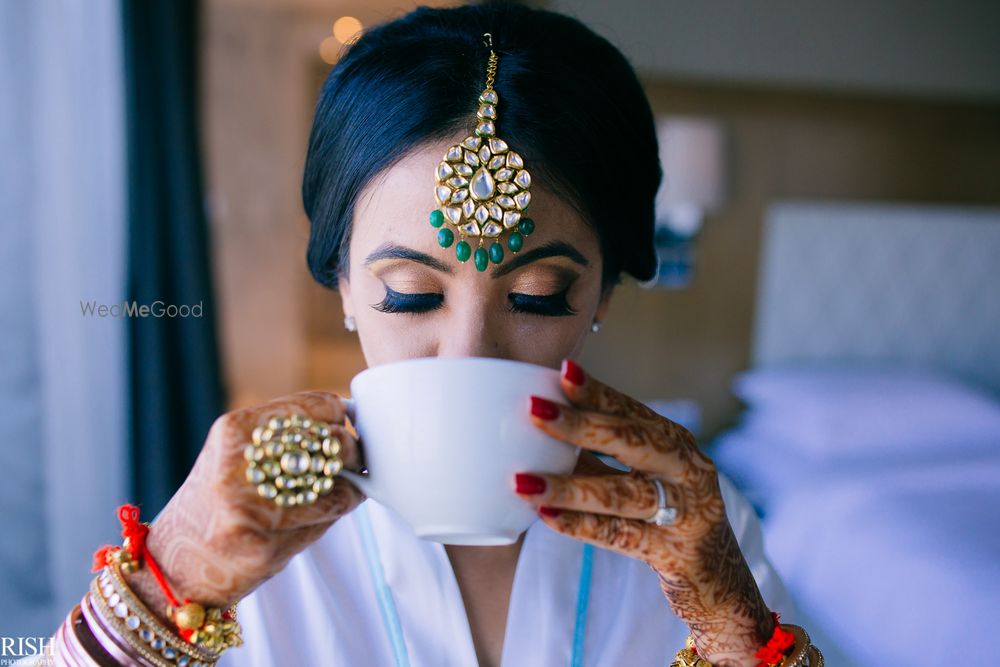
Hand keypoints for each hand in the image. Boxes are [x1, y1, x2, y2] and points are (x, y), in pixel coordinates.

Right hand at [127, 391, 365, 621]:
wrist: (174, 565)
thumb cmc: (219, 503)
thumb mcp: (238, 454)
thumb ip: (286, 436)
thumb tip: (350, 422)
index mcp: (236, 429)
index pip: (317, 405)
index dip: (339, 418)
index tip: (341, 430)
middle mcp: (240, 463)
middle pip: (331, 442)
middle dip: (350, 453)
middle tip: (351, 462)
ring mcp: (250, 507)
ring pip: (336, 485)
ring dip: (346, 488)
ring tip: (336, 492)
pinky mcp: (263, 546)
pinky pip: (325, 519)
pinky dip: (334, 514)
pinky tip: (321, 515)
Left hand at [514, 360, 773, 666]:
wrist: (716, 577)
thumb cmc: (665, 513)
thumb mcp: (639, 476)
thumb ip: (595, 455)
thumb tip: (534, 429)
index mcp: (674, 442)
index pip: (631, 410)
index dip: (596, 392)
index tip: (563, 372)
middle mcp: (686, 470)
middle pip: (632, 442)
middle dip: (580, 426)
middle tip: (535, 411)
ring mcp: (685, 512)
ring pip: (622, 494)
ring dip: (569, 487)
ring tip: (523, 481)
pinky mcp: (674, 552)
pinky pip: (618, 536)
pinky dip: (579, 526)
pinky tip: (545, 517)